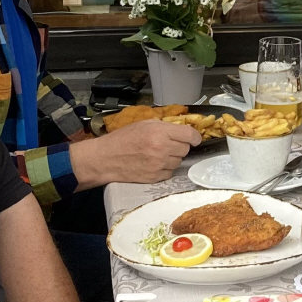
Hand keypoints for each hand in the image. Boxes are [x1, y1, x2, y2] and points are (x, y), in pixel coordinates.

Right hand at [74, 120, 197, 184]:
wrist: (106, 158)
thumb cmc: (123, 138)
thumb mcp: (143, 124)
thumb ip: (163, 125)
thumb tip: (181, 130)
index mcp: (159, 132)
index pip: (190, 135)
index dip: (195, 137)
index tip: (194, 138)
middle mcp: (162, 148)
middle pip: (186, 149)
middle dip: (180, 146)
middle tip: (168, 144)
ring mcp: (159, 164)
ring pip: (179, 161)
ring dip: (173, 158)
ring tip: (158, 154)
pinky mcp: (155, 177)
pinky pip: (170, 172)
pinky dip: (166, 168)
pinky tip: (154, 163)